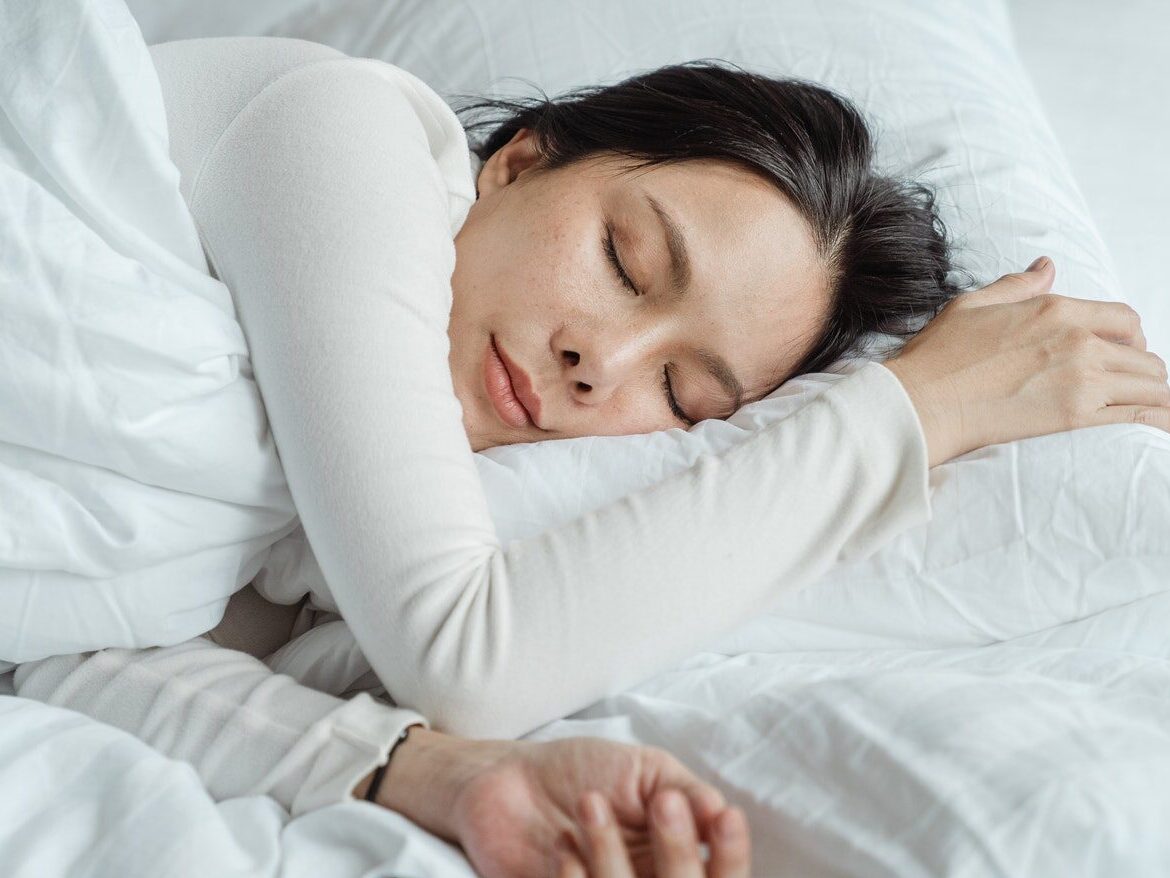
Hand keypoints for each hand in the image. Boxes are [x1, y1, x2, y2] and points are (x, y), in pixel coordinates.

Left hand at [357, 727, 736, 877]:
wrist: (507, 780)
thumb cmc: (581, 770)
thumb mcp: (643, 769)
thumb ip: (685, 790)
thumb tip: (722, 813)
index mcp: (676, 855)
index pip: (723, 872)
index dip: (731, 854)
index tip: (725, 820)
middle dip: (679, 849)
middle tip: (663, 805)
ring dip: (611, 852)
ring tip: (588, 802)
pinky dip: (574, 876)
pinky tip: (562, 844)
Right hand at [883, 257, 1169, 466]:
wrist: (922, 402)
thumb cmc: (938, 356)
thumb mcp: (973, 304)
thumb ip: (1018, 285)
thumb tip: (1046, 266)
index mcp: (1056, 310)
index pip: (1125, 319)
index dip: (1132, 337)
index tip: (1122, 352)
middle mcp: (1078, 341)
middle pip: (1144, 355)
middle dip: (1142, 371)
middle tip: (1127, 386)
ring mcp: (1081, 379)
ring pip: (1150, 385)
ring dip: (1151, 396)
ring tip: (1146, 409)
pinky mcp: (1075, 416)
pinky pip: (1138, 416)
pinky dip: (1155, 420)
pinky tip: (1159, 428)